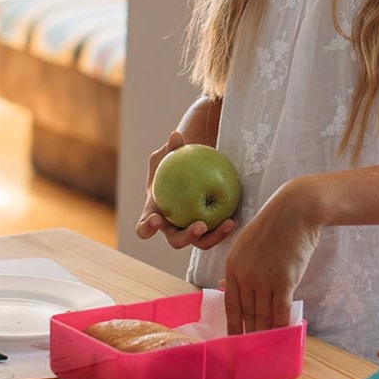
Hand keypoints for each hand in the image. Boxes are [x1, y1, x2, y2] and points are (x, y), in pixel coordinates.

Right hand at [135, 131, 236, 250]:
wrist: (193, 169)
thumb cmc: (176, 161)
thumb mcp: (171, 153)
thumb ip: (171, 147)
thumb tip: (176, 136)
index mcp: (155, 214)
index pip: (145, 227)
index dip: (147, 228)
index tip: (156, 219)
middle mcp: (172, 227)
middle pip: (176, 240)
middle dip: (186, 237)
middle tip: (200, 226)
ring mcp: (190, 230)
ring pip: (199, 242)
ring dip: (212, 237)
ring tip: (226, 224)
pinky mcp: (208, 229)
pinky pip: (215, 233)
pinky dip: (223, 229)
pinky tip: (233, 219)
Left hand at [223, 176, 323, 334]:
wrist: (295, 210)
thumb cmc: (273, 226)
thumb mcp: (246, 244)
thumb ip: (240, 268)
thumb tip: (226, 288)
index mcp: (232, 266)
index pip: (231, 305)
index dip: (233, 326)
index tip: (235, 341)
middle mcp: (245, 276)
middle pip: (247, 314)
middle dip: (250, 334)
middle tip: (252, 352)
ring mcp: (264, 280)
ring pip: (263, 316)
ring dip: (266, 334)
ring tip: (267, 349)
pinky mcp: (284, 282)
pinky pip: (281, 312)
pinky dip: (282, 326)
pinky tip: (282, 337)